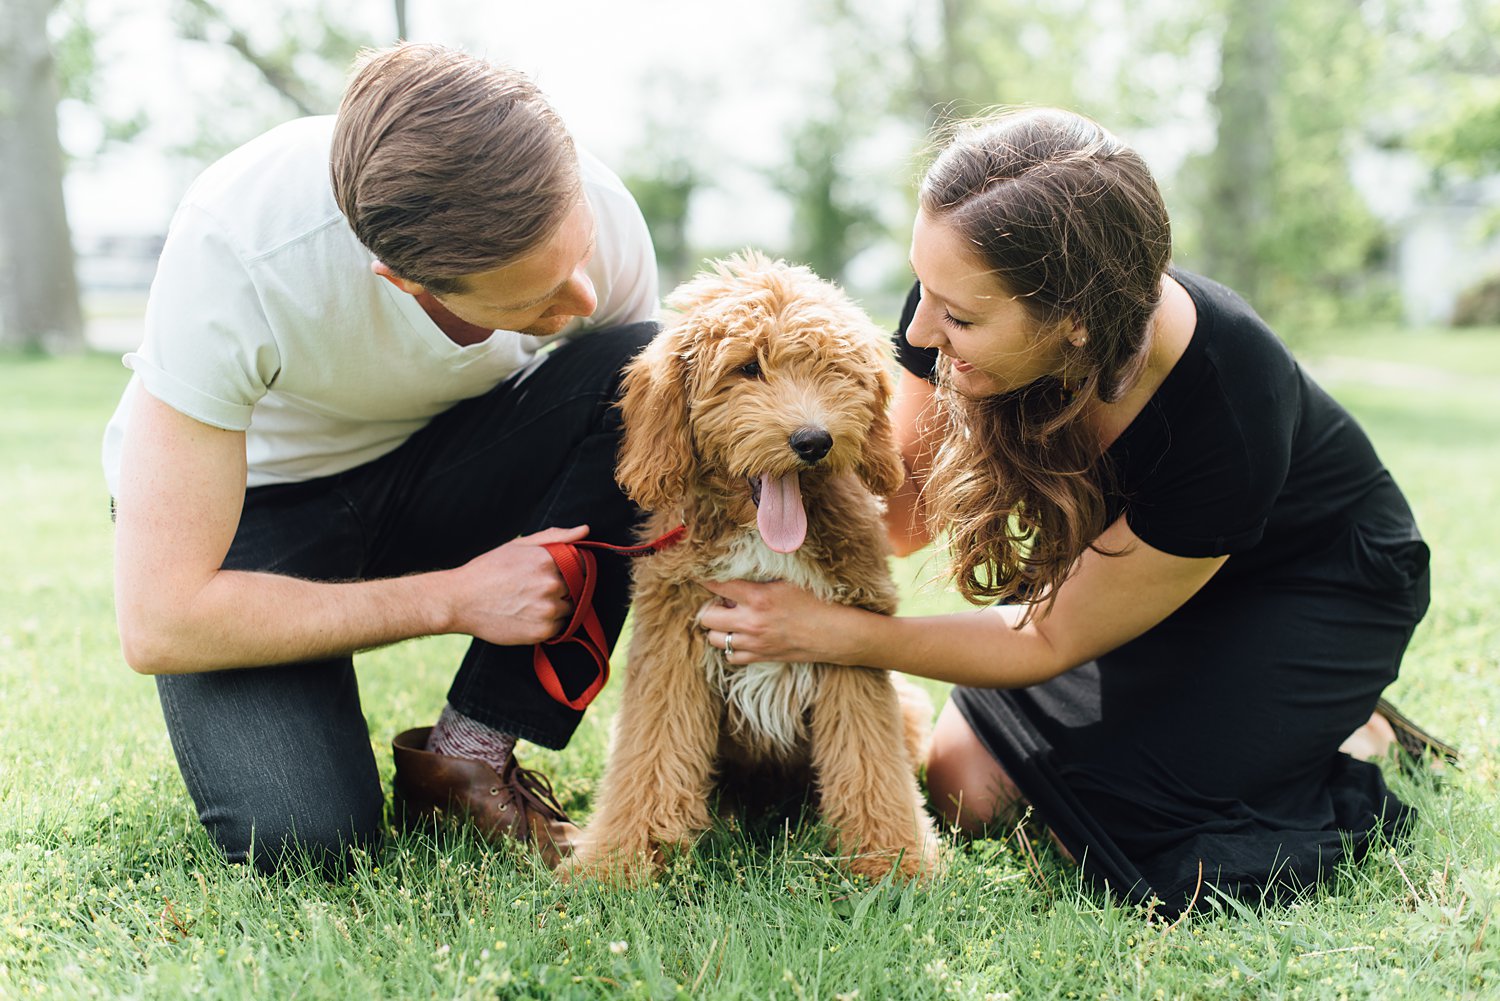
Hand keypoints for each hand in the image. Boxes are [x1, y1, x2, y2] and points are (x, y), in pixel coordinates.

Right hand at [441, 525, 589, 645]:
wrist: (459, 601)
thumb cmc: (488, 570)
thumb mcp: (519, 546)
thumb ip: (556, 537)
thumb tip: (585, 530)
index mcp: (547, 559)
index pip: (581, 565)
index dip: (572, 569)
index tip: (557, 573)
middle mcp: (551, 584)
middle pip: (576, 588)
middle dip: (562, 588)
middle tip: (534, 589)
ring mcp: (548, 609)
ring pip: (569, 608)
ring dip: (557, 606)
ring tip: (529, 602)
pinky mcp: (542, 631)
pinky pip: (559, 627)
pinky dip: (548, 623)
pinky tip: (527, 615)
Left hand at [696, 578, 854, 665]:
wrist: (837, 634)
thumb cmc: (819, 601)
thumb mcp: (791, 579)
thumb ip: (763, 574)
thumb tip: (742, 564)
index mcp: (758, 598)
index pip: (716, 586)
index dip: (705, 578)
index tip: (702, 574)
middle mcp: (751, 623)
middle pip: (706, 617)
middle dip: (708, 606)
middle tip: (720, 600)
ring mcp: (754, 643)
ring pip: (715, 639)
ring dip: (717, 628)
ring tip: (729, 618)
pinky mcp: (761, 657)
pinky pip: (731, 657)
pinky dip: (730, 647)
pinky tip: (740, 636)